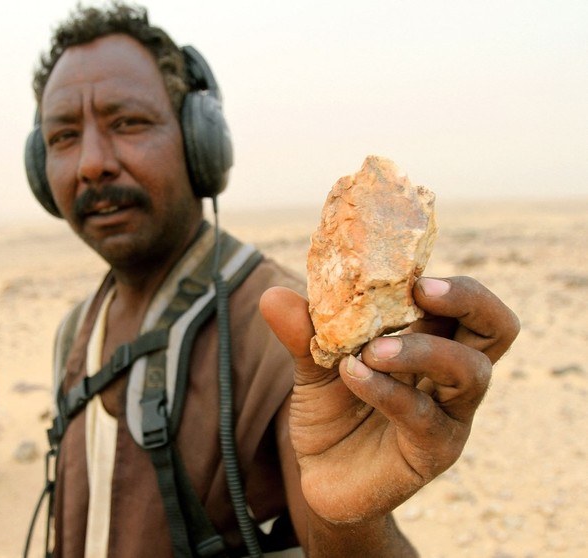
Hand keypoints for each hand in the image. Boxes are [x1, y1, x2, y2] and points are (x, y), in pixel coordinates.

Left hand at [260, 276, 518, 523]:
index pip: (467, 303)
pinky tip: (350, 374)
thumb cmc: (333, 412)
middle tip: (421, 290)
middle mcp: (452, 377)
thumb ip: (303, 332)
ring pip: (470, 371)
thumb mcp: (314, 365)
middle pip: (497, 328)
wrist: (322, 478)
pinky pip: (422, 415)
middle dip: (468, 300)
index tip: (411, 270)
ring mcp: (449, 416)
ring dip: (421, 349)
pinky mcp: (433, 451)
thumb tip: (272, 295)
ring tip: (371, 349)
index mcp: (433, 343)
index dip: (450, 282)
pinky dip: (385, 389)